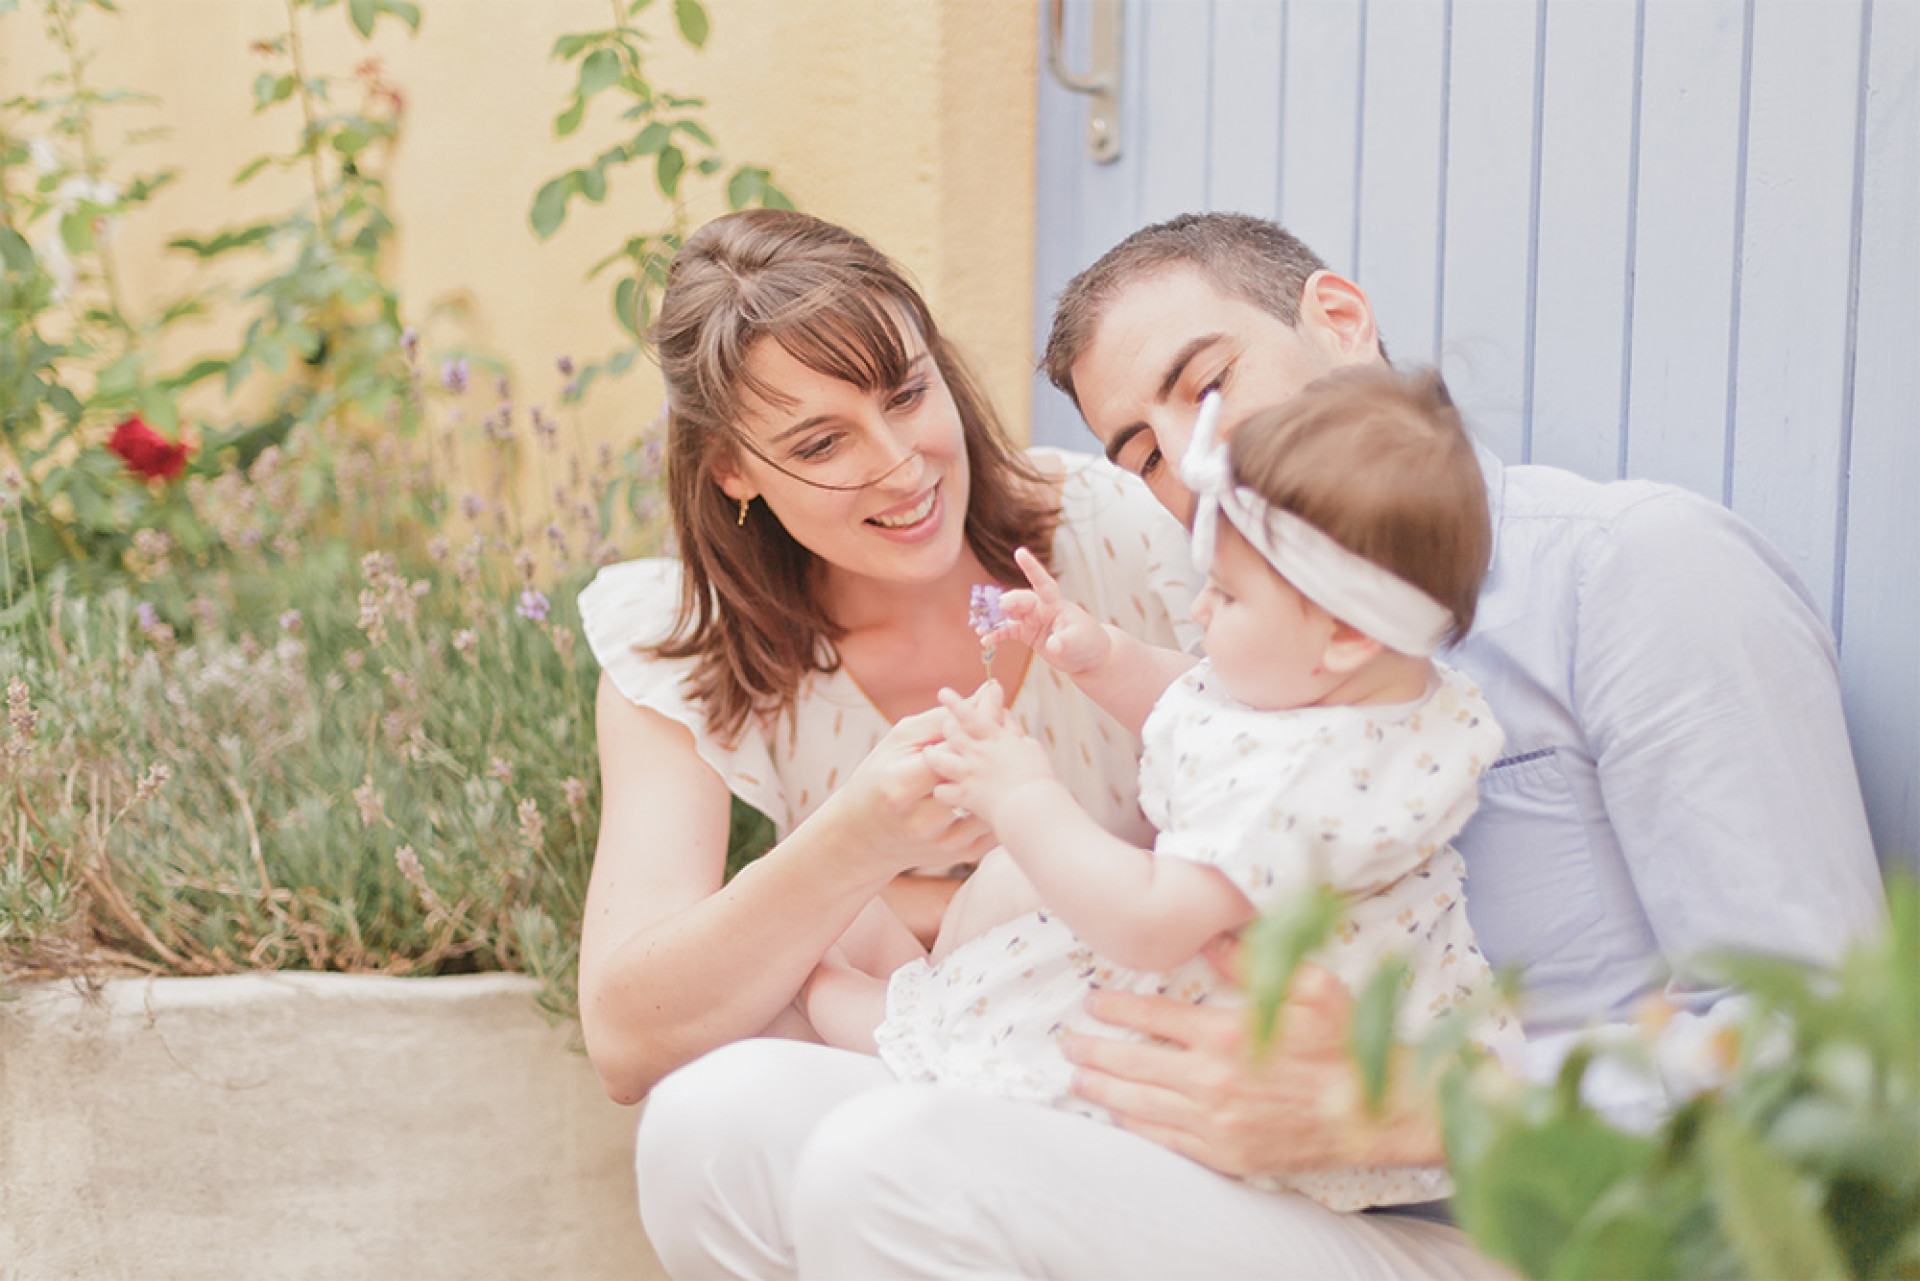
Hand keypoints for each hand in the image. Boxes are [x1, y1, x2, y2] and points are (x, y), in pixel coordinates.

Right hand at [823, 706, 996, 880]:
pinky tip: (1003, 780)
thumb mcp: (899, 742)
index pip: (951, 751)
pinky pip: (998, 824)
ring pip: (993, 802)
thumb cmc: (881, 777)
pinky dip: (1006, 800)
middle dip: (999, 746)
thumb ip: (942, 719)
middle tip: (1009, 722)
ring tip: (1008, 750)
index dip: (979, 723)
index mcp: (901, 786)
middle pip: (977, 777)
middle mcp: (923, 819)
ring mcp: (944, 842)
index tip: (994, 699)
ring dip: (1007, 774)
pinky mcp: (961, 855)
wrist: (864, 837)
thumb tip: (985, 694)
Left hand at [921, 681, 1055, 831]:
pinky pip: (943, 791)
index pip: (970, 715)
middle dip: (946, 727)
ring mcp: (969, 774)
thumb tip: (1002, 713)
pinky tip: (943, 790)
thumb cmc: (1037, 778)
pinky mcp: (965, 796)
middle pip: (951, 732)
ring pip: (939, 759)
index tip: (943, 693)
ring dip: (933, 755)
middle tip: (947, 727)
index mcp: (995, 738)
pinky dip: (942, 790)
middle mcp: (978, 753)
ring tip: (929, 753)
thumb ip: (1012, 730)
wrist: (1032, 808)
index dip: (955, 703)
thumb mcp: (1030, 747)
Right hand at [984, 546, 1112, 675]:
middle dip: (1008, 602)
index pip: (1043, 583)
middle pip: (1021, 600)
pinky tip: (985, 640)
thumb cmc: (1088, 643)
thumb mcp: (1079, 643)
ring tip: (980, 626)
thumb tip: (1053, 645)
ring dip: (995, 618)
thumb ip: (1065, 643)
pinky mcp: (1028, 633)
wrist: (1088, 657)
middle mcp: (1042, 608)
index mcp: (1056, 604)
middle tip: (999, 608)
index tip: (1019, 552)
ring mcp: (1033, 620)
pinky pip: (1008, 631)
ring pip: (1010, 614)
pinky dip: (996, 634)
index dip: (1032, 567)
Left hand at [1062, 944, 1442, 1176]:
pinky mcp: (1225, 1154)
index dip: (1116, 1008)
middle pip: (1132, 1062)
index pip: (1152, 1016)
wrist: (1376, 1114)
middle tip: (1067, 1039)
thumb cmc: (1346, 1044)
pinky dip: (1134, 1124)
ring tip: (1076, 1075)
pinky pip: (1164, 1139)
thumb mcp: (1311, 985)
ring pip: (1139, 1102)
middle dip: (1093, 1048)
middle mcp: (1211, 1080)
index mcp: (1227, 1033)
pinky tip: (1117, 1112)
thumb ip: (1253, 960)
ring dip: (1101, 1086)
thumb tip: (1209, 932)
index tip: (1092, 1001)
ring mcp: (1215, 1122)